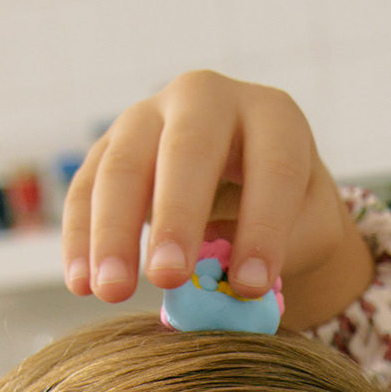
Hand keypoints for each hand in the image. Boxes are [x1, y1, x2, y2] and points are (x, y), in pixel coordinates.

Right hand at [61, 71, 372, 325]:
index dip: (264, 226)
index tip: (251, 287)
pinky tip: (80, 284)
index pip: (274, 166)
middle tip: (168, 278)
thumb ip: (284, 251)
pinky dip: (80, 237)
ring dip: (113, 232)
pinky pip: (86, 188)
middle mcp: (207, 99)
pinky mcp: (109, 145)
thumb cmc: (291, 212)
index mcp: (273, 116)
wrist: (247, 182)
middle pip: (187, 149)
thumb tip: (230, 283)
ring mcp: (150, 115)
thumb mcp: (310, 227)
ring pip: (123, 166)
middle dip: (176, 216)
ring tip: (112, 292)